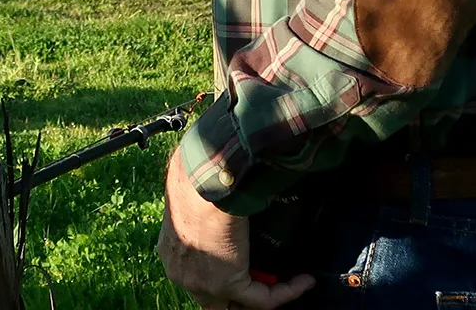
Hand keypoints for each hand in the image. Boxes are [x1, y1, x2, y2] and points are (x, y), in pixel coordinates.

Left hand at [157, 149, 313, 309]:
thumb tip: (222, 197)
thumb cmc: (196, 178)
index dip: (223, 270)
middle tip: (268, 277)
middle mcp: (182, 274)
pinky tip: (305, 281)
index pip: (197, 274)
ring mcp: (203, 284)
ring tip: (290, 281)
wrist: (202, 181)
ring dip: (267, 291)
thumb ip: (204, 208)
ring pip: (240, 301)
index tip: (245, 260)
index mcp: (170, 251)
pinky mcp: (228, 285)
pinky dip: (287, 291)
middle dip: (243, 288)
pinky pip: (263, 299)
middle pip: (216, 296)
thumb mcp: (193, 195)